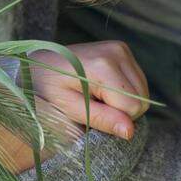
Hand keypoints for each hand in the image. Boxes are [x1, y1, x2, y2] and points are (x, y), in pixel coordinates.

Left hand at [31, 41, 149, 138]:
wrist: (38, 64)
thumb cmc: (48, 88)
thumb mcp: (70, 108)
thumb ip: (102, 119)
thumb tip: (130, 131)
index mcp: (103, 66)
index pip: (133, 107)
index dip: (115, 118)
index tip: (91, 112)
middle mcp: (117, 52)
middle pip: (142, 99)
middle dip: (120, 110)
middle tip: (92, 104)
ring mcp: (121, 48)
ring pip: (142, 91)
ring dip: (123, 100)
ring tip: (95, 95)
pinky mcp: (122, 49)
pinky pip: (137, 81)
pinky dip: (123, 90)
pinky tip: (102, 87)